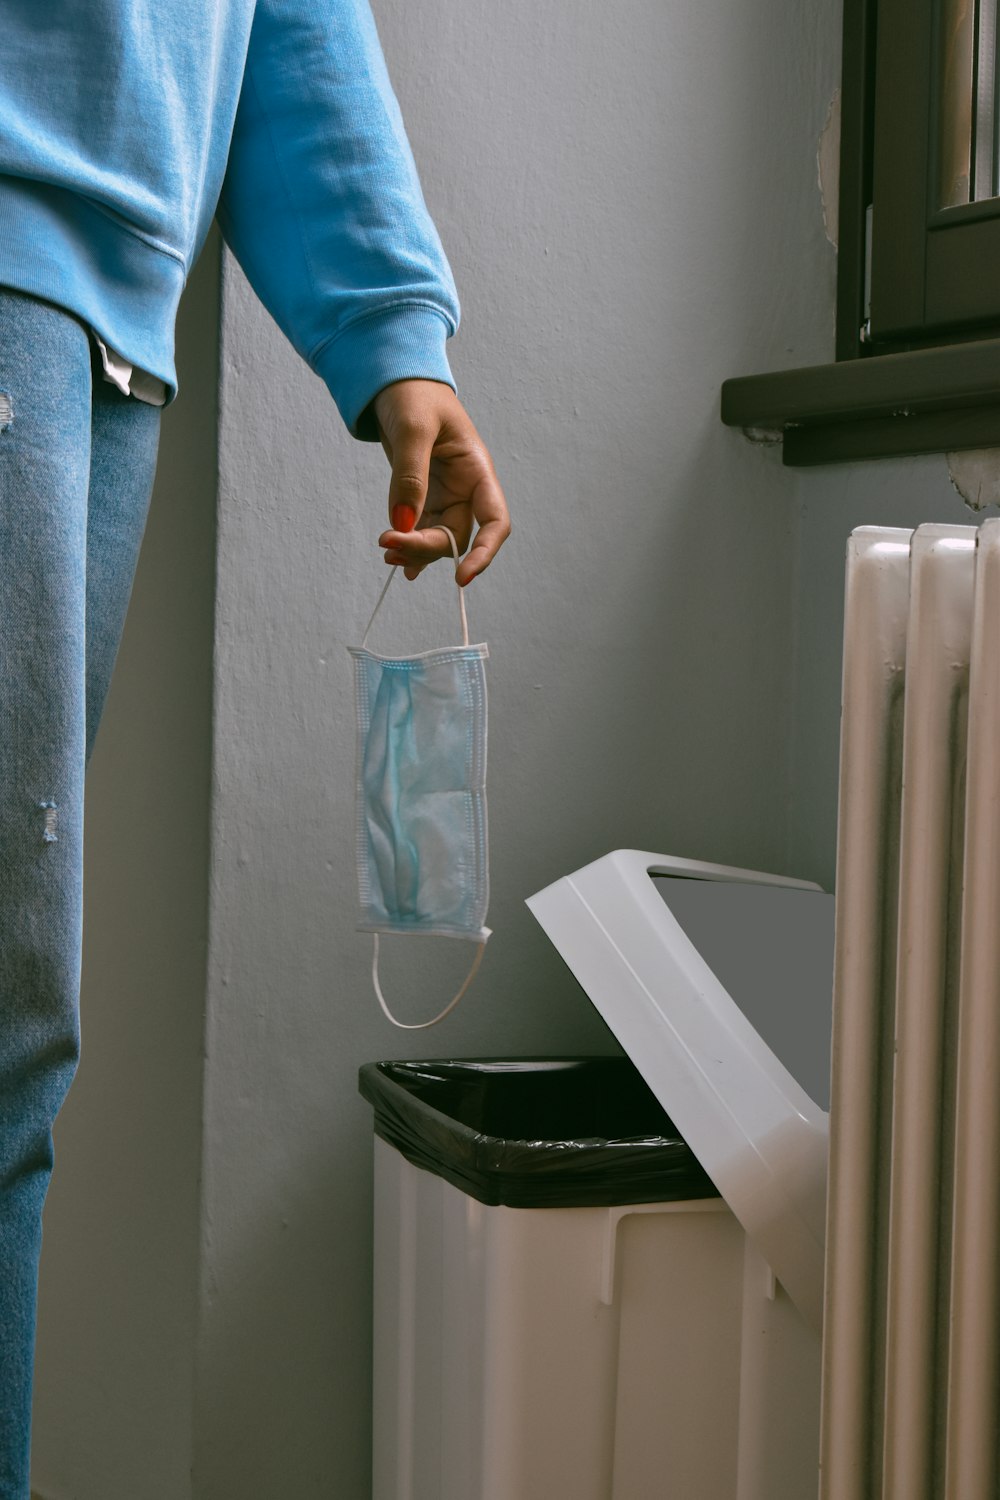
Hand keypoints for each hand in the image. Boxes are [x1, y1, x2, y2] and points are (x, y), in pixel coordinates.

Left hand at [373, 379, 510, 585]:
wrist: (394, 379)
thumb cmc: (413, 394)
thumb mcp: (413, 428)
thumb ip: (410, 476)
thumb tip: (403, 524)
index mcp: (477, 471)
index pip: (495, 522)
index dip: (484, 553)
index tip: (461, 577)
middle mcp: (466, 489)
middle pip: (457, 537)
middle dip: (426, 548)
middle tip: (388, 545)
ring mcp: (445, 495)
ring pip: (437, 539)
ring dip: (414, 551)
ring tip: (385, 551)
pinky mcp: (424, 497)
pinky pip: (421, 530)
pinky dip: (409, 546)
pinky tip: (395, 559)